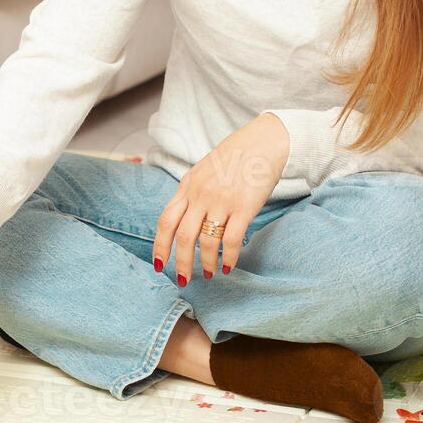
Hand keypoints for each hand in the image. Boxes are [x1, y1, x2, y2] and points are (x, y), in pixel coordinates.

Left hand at [153, 111, 289, 281]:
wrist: (263, 142)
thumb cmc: (233, 158)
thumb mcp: (202, 171)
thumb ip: (190, 194)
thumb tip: (181, 221)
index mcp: (187, 186)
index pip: (165, 221)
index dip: (160, 246)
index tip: (158, 264)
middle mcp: (200, 194)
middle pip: (183, 236)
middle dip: (180, 263)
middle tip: (183, 280)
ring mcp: (221, 200)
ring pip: (206, 241)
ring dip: (206, 263)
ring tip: (209, 273)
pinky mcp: (244, 206)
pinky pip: (231, 240)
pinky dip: (228, 257)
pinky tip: (228, 266)